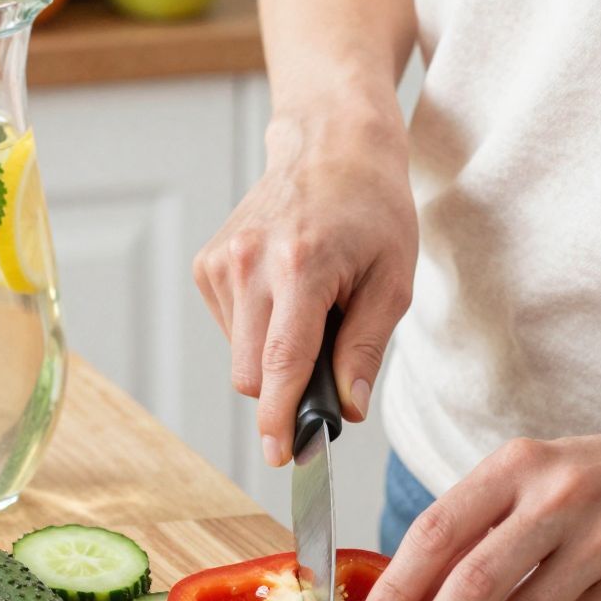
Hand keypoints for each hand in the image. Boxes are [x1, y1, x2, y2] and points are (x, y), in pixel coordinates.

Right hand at [193, 105, 416, 463]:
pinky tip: (285, 293)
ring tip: (312, 306)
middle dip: (288, 390)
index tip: (282, 456)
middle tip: (331, 366)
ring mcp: (222, 261)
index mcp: (301, 266)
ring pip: (241, 357)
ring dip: (275, 355)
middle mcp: (250, 263)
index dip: (281, 419)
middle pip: (253, 374)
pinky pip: (231, 330)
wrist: (330, 145)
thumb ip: (364, 348)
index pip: (282, 363)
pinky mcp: (207, 264)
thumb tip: (344, 409)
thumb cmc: (372, 208)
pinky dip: (259, 330)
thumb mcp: (393, 279)